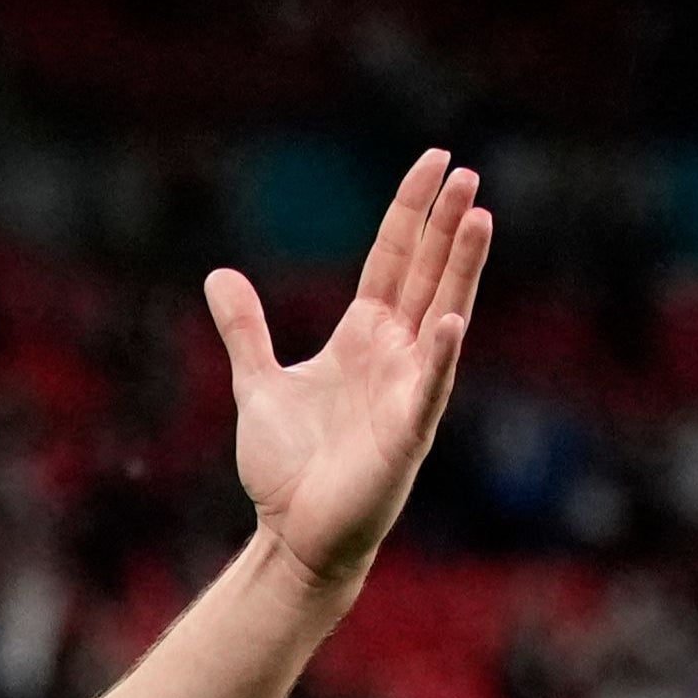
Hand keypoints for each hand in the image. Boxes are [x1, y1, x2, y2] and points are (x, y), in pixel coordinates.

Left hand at [208, 150, 489, 598]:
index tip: (434, 162)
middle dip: (445, 224)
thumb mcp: (257, 383)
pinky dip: (437, 357)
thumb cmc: (288, 468)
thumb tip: (218, 275)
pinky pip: (426, 389)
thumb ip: (246, 329)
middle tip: (465, 171)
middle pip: (426, 274)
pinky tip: (450, 322)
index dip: (411, 211)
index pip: (394, 258)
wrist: (294, 535)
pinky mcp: (405, 434)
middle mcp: (395, 354)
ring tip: (479, 218)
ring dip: (461, 269)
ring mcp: (406, 390)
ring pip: (442, 315)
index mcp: (364, 336)